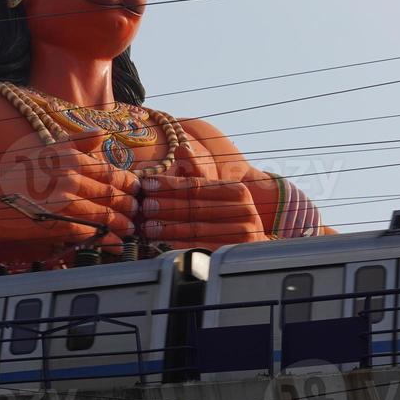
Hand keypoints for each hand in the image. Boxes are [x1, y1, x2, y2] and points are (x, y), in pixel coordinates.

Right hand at [0, 131, 140, 249]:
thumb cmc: (15, 182)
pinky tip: (115, 245)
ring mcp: (66, 202)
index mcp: (67, 158)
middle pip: (112, 193)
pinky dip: (108, 240)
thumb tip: (103, 134)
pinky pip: (93, 234)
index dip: (127, 182)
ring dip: (122, 224)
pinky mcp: (61, 225)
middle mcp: (69, 177)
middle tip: (135, 211)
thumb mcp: (43, 154)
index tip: (134, 188)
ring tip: (128, 228)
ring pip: (106, 214)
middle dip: (128, 204)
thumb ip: (75, 143)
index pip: (108, 171)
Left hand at [138, 172, 266, 248]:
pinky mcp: (233, 251)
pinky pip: (202, 246)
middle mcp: (242, 210)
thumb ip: (198, 172)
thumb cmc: (230, 213)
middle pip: (195, 207)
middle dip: (166, 207)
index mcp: (236, 191)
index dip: (169, 185)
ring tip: (147, 227)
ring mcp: (241, 233)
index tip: (147, 184)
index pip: (196, 186)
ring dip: (168, 228)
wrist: (256, 244)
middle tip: (144, 206)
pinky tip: (165, 242)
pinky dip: (181, 244)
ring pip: (195, 228)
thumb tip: (181, 147)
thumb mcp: (218, 192)